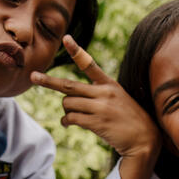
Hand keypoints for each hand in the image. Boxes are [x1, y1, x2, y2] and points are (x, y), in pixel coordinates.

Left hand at [31, 36, 160, 163]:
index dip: (76, 51)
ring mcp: (100, 108)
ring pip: (68, 104)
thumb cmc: (130, 119)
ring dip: (66, 110)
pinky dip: (66, 120)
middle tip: (33, 76)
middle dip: (48, 81)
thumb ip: (97, 94)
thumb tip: (68, 100)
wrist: (146, 139)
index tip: (66, 38)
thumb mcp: (118, 99)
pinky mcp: (97, 122)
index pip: (90, 64)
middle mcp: (103, 93)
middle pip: (69, 85)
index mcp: (109, 84)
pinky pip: (71, 118)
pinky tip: (68, 123)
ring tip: (72, 115)